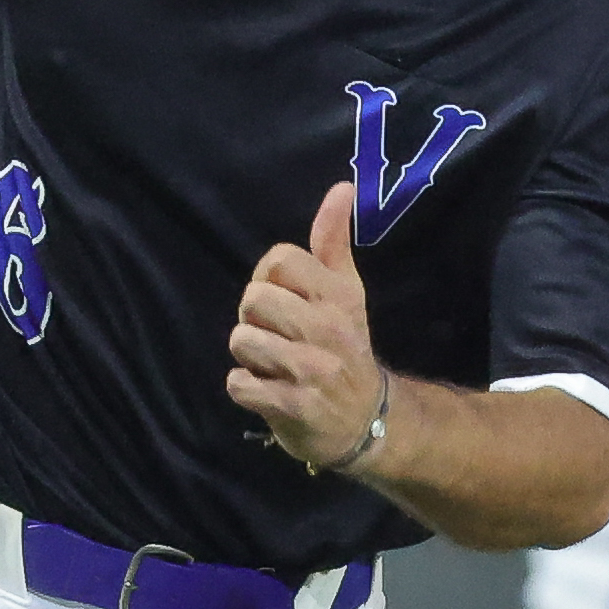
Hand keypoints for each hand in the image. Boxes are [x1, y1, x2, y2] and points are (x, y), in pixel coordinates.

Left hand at [228, 183, 386, 470]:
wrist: (368, 421)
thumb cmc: (346, 348)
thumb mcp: (346, 293)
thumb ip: (334, 241)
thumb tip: (342, 186)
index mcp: (337, 295)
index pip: (279, 260)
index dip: (268, 278)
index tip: (284, 299)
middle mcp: (327, 328)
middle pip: (253, 298)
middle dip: (253, 319)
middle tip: (275, 336)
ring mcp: (311, 370)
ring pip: (241, 340)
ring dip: (248, 356)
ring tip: (272, 365)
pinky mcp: (294, 407)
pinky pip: (239, 384)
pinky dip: (246, 389)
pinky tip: (268, 391)